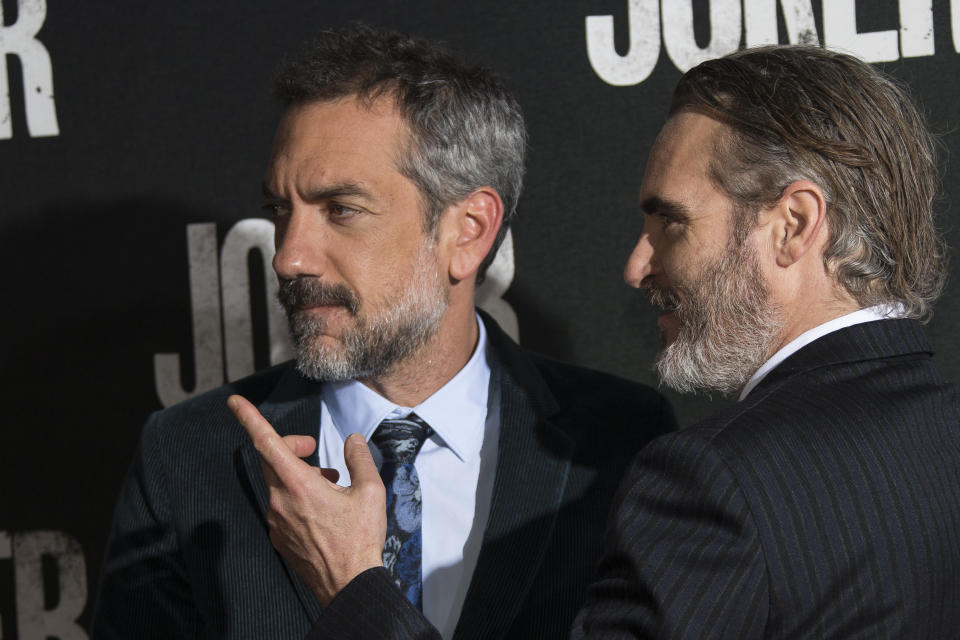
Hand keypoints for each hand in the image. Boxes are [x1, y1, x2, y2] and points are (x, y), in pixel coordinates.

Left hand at [227, 394, 385, 605]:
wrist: (349, 585)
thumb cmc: (360, 539)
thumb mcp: (371, 492)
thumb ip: (359, 459)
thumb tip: (352, 440)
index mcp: (299, 485)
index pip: (266, 443)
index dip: (249, 419)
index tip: (234, 402)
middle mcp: (280, 501)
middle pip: (271, 459)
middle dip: (289, 445)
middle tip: (311, 446)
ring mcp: (276, 521)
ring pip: (278, 483)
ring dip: (298, 474)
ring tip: (328, 483)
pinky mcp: (279, 537)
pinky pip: (281, 505)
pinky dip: (297, 496)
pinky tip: (322, 507)